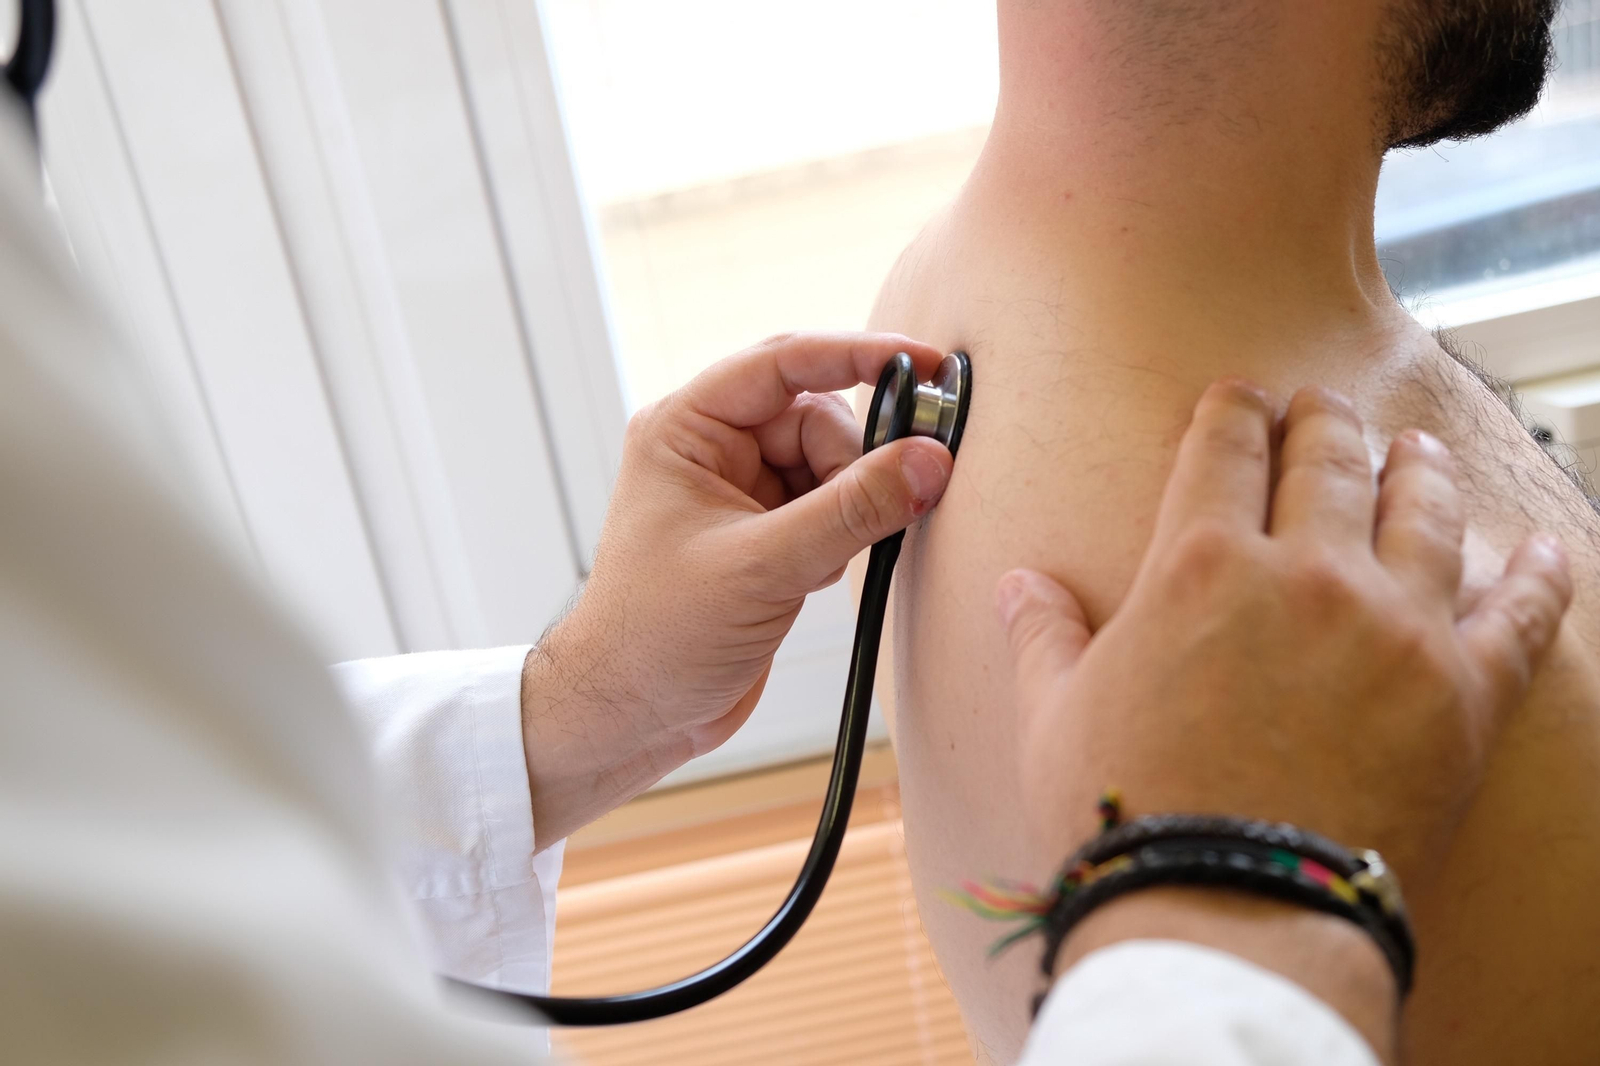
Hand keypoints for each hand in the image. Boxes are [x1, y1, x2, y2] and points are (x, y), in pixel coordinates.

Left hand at [522, 332, 953, 846]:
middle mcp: (713, 449)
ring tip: (823, 562)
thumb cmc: (656, 637)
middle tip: (879, 507)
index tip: (922, 364)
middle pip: (819, 416)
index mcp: (686, 428)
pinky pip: (834, 508)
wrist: (631, 716)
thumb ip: (851, 510)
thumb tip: (928, 460)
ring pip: (834, 465)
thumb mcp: (761, 567)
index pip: (783, 363)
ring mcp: (741, 493)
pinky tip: (816, 579)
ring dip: (850, 507)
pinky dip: (845, 537)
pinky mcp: (767, 536)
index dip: (856, 354)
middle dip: (855, 462)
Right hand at [1000, 380, 1571, 889]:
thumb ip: (1042, 635)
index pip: (1223, 449)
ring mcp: (1394, 626)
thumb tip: (1016, 584)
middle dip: (1322, 420)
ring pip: (1422, 509)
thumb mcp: (1055, 716)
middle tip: (1322, 407)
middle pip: (1326, 459)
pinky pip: (1519, 613)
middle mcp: (1304, 573)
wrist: (1228, 910)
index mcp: (1197, 564)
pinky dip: (1538, 574)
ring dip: (1418, 467)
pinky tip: (1545, 549)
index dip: (1232, 410)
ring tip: (1416, 449)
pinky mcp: (1463, 693)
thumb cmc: (1128, 814)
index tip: (1240, 398)